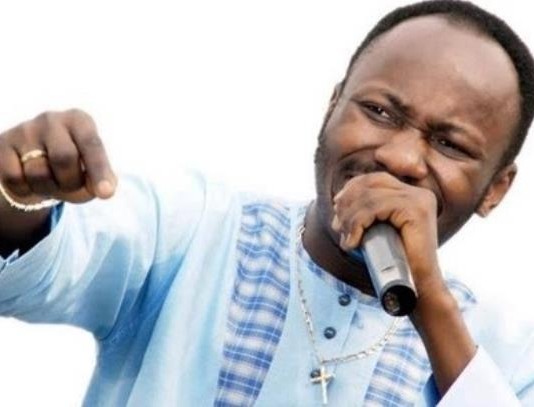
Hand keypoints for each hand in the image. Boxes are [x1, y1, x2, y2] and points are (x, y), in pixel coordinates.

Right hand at [0, 109, 116, 204]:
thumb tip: (105, 190)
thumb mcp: (91, 171)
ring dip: (48, 188)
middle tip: (70, 185)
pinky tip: (30, 181)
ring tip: (51, 181)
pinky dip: (26, 190)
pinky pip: (15, 179)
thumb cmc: (72, 167)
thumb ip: (103, 179)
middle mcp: (51, 119)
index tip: (106, 193)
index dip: (99, 171)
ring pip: (38, 172)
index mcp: (80, 121)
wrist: (32, 164)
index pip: (92, 144)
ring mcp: (24, 130)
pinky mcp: (2, 144)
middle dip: (70, 182)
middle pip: (64, 158)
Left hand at [331, 172, 442, 297]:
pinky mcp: (416, 210)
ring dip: (350, 218)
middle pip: (370, 183)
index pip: (375, 179)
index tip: (337, 207)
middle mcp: (418, 193)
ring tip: (346, 239)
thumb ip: (367, 213)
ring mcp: (419, 199)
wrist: (419, 288)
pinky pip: (376, 208)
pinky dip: (358, 223)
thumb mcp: (378, 230)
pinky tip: (353, 241)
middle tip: (337, 226)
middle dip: (347, 202)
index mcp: (412, 194)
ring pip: (369, 197)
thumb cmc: (396, 263)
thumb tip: (337, 200)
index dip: (352, 189)